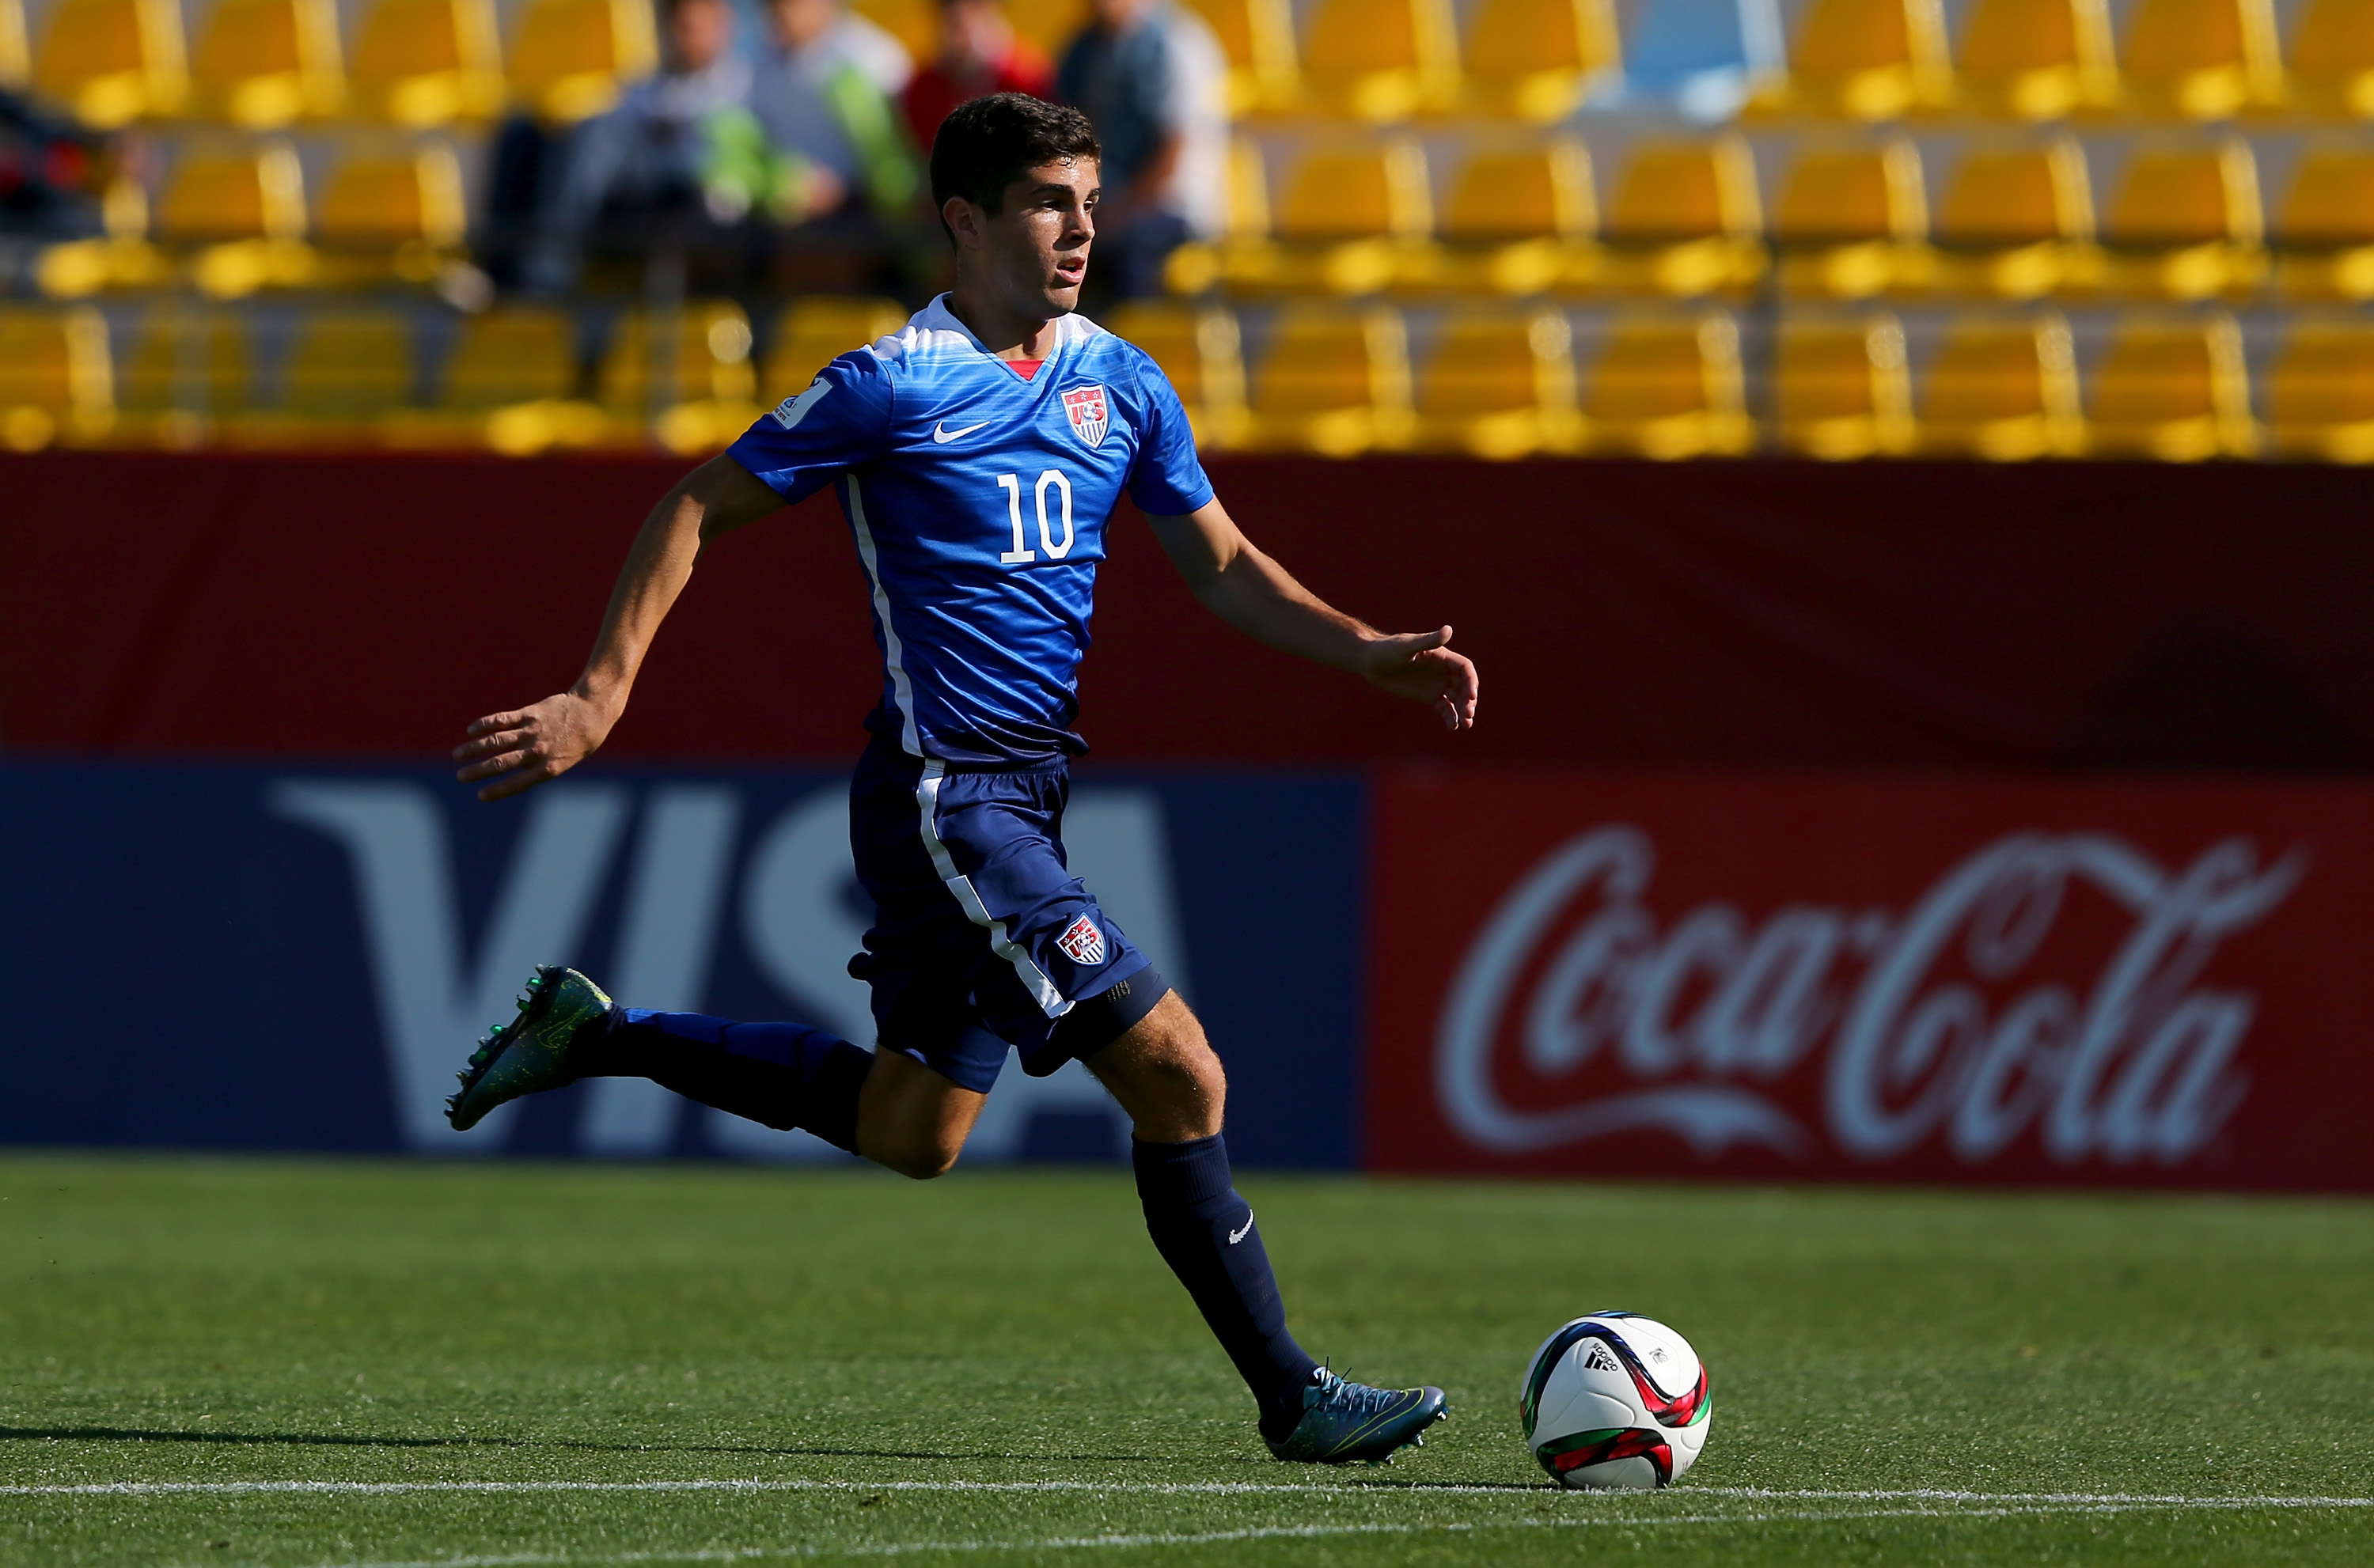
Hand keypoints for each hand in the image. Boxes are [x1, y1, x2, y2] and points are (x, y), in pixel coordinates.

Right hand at [453, 690, 613, 800]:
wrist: (591, 712)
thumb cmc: (579, 741)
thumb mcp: (564, 761)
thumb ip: (538, 767)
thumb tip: (509, 771)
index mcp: (548, 768)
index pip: (517, 784)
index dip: (497, 791)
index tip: (480, 796)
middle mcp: (538, 751)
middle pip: (500, 763)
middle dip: (478, 771)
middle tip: (461, 777)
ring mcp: (532, 732)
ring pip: (496, 741)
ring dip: (474, 748)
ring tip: (458, 755)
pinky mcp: (529, 714)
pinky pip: (502, 720)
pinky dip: (484, 725)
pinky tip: (471, 731)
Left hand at [1363, 626, 1478, 731]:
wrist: (1371, 662)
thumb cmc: (1388, 649)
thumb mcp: (1407, 646)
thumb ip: (1428, 641)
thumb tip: (1449, 630)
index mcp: (1442, 656)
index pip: (1464, 669)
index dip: (1471, 682)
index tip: (1471, 696)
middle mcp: (1443, 671)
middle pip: (1464, 686)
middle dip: (1469, 700)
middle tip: (1468, 714)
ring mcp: (1437, 685)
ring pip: (1457, 699)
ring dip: (1464, 711)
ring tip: (1466, 724)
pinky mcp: (1429, 696)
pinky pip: (1445, 708)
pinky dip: (1451, 717)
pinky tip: (1453, 727)